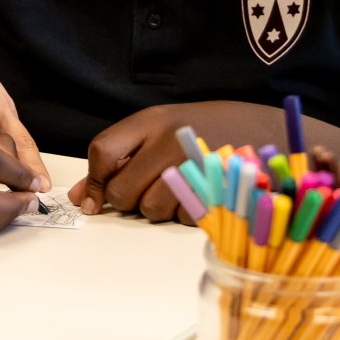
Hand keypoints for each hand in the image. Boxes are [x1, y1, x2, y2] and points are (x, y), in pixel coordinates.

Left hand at [69, 102, 281, 223]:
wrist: (260, 129)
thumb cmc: (199, 129)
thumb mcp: (155, 130)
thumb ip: (115, 161)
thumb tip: (79, 198)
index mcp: (150, 120)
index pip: (102, 152)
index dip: (94, 180)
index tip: (95, 199)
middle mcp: (169, 140)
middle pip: (122, 191)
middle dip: (127, 200)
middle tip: (145, 188)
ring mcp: (193, 165)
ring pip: (150, 210)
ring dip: (157, 208)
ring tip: (176, 188)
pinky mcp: (214, 189)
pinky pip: (180, 219)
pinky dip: (184, 214)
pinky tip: (196, 194)